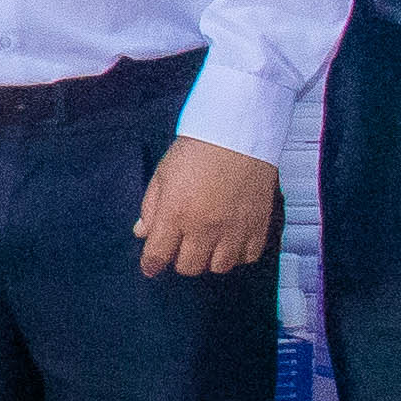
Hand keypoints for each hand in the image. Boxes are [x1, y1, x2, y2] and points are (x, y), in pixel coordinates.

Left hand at [132, 135, 279, 278]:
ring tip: (208, 242)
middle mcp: (204, 227)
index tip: (151, 266)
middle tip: (182, 244)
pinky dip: (238, 253)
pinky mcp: (258, 225)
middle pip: (188, 267)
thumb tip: (142, 232)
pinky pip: (247, 257)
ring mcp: (233, 229)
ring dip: (210, 258)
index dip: (151, 265)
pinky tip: (232, 238)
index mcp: (175, 213)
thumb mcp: (162, 174)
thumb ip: (151, 207)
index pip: (157, 255)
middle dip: (181, 259)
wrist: (237, 133)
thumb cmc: (199, 148)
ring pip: (219, 267)